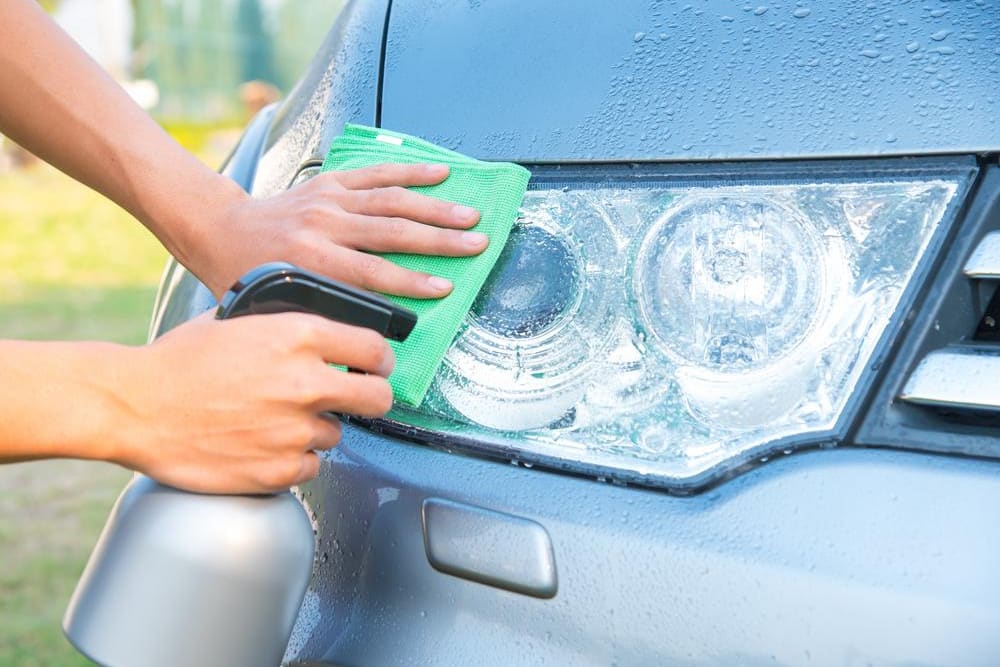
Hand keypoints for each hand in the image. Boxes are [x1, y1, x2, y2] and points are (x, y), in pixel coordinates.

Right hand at [109, 312, 394, 493]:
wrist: (133, 407)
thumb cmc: (178, 362)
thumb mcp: (238, 321)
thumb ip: (286, 328)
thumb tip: (322, 335)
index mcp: (297, 337)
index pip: (375, 348)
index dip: (381, 358)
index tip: (378, 365)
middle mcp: (304, 383)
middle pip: (379, 398)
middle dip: (372, 397)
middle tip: (357, 397)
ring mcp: (293, 431)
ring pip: (336, 434)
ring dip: (315, 429)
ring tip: (272, 420)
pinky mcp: (279, 470)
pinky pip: (309, 466)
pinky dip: (293, 459)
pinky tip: (262, 444)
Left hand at [184, 163, 485, 298]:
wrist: (220, 228)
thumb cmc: (246, 274)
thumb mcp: (275, 305)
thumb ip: (320, 315)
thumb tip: (365, 335)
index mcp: (309, 259)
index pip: (372, 273)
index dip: (412, 282)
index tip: (446, 288)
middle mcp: (323, 225)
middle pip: (392, 233)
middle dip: (439, 241)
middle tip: (477, 245)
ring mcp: (329, 200)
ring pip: (392, 201)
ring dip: (435, 208)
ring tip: (471, 215)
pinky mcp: (332, 183)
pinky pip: (377, 174)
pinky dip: (410, 173)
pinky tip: (441, 173)